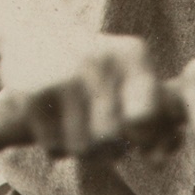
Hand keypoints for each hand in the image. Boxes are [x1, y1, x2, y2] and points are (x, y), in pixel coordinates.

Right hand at [0, 0, 167, 157]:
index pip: (146, 116)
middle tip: (102, 136)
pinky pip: (54, 147)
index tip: (138, 136)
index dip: (144, 137)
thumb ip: (158, 117)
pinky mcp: (33, 93)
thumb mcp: (131, 78)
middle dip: (110, 149)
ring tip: (77, 128)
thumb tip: (161, 159)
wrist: (34, 34)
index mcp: (133, 55)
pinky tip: (54, 124)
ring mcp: (64, 75)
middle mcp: (100, 59)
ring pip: (84, 148)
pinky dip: (55, 146)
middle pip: (114, 139)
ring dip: (82, 151)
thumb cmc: (96, 72)